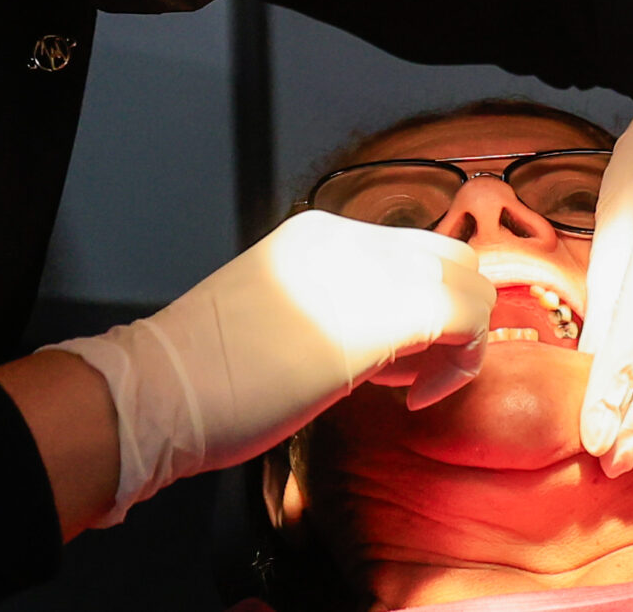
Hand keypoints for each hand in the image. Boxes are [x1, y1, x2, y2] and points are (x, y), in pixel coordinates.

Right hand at [55, 210, 492, 522]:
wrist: (164, 390)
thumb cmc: (206, 376)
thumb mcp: (281, 315)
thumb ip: (334, 306)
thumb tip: (386, 337)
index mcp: (317, 233)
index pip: (408, 250)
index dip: (418, 305)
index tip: (396, 356)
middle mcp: (347, 237)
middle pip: (448, 254)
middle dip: (451, 315)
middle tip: (415, 369)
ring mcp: (367, 266)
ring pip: (468, 279)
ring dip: (457, 338)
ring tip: (406, 385)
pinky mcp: (385, 311)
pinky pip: (467, 318)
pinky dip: (459, 363)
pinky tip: (414, 399)